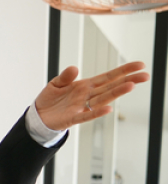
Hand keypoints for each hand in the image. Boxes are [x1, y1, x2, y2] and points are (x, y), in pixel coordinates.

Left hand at [34, 62, 148, 130]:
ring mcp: (81, 106)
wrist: (38, 115)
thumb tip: (74, 68)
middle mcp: (87, 96)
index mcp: (85, 85)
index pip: (108, 77)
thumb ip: (65, 76)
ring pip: (102, 99)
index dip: (123, 71)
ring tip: (131, 86)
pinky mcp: (72, 118)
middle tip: (145, 76)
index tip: (139, 65)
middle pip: (111, 87)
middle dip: (128, 81)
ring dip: (116, 93)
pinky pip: (86, 115)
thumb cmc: (50, 99)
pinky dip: (97, 112)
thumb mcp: (56, 83)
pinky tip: (108, 108)